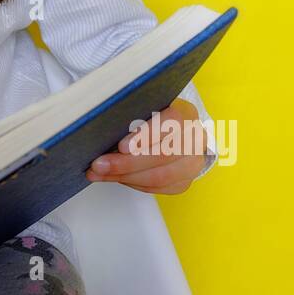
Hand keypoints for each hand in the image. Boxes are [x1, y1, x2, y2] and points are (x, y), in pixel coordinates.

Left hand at [85, 98, 207, 194]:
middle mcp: (194, 139)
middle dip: (126, 163)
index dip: (146, 136)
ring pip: (160, 176)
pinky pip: (157, 188)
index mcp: (185, 113)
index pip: (171, 123)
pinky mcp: (184, 181)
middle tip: (99, 164)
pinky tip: (115, 177)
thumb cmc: (153, 116)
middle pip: (163, 155)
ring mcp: (192, 163)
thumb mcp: (144, 107)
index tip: (122, 146)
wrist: (174, 131)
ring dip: (125, 176)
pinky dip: (133, 183)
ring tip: (100, 173)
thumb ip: (131, 115)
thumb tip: (102, 129)